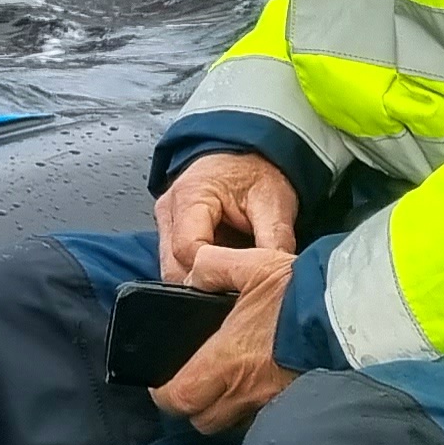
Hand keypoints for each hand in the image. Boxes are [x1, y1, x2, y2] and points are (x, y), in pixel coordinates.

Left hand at [151, 243, 297, 432]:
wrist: (356, 314)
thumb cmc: (304, 293)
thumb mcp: (253, 265)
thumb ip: (214, 267)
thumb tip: (194, 274)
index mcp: (227, 360)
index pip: (178, 397)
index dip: (165, 393)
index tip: (165, 382)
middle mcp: (246, 390)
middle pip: (203, 419)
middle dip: (194, 404)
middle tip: (196, 381)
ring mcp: (273, 401)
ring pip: (234, 422)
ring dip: (225, 407)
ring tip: (230, 381)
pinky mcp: (297, 403)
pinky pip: (264, 416)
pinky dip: (255, 406)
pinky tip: (262, 382)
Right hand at [155, 151, 297, 281]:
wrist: (249, 155)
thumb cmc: (257, 172)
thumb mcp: (275, 203)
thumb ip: (275, 241)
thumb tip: (276, 279)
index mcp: (190, 195)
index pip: (187, 250)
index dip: (213, 273)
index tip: (241, 283)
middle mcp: (169, 209)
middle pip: (173, 266)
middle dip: (205, 283)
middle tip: (239, 289)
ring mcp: (167, 221)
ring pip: (173, 269)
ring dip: (202, 280)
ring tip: (234, 278)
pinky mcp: (172, 230)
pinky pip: (178, 264)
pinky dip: (201, 273)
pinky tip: (225, 270)